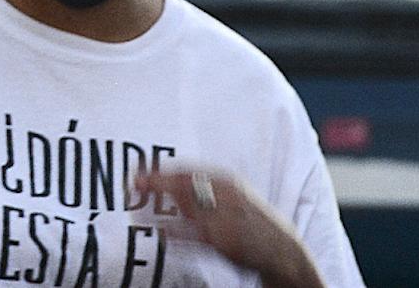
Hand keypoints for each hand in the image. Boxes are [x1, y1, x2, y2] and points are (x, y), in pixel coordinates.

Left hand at [135, 168, 323, 287]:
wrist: (285, 250)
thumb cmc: (251, 220)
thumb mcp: (232, 195)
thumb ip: (204, 187)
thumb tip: (169, 180)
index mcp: (227, 182)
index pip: (189, 171)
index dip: (162, 170)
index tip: (138, 168)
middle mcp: (227, 197)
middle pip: (185, 186)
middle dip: (158, 184)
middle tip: (133, 182)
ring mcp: (227, 221)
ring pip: (187, 211)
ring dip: (161, 211)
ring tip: (136, 210)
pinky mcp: (227, 244)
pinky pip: (197, 238)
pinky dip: (178, 235)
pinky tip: (161, 233)